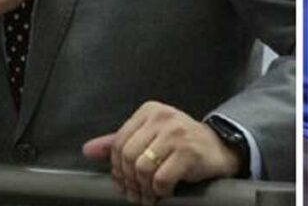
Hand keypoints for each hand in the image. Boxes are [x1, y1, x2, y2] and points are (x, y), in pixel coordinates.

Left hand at [82, 101, 240, 204]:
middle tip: (135, 193)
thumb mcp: (150, 136)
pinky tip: (164, 192)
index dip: (116, 168)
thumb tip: (88, 149)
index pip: (119, 141)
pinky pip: (160, 179)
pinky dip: (159, 192)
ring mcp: (176, 133)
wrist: (219, 148)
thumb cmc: (182, 143)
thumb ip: (120, 141)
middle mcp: (162, 118)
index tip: (123, 181)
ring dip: (143, 189)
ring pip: (141, 168)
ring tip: (149, 195)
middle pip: (127, 156)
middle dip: (128, 181)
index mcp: (150, 111)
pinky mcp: (188, 152)